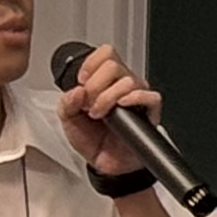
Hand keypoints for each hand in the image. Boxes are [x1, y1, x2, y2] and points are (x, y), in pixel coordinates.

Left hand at [57, 42, 162, 175]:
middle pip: (113, 64)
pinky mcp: (150, 112)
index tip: (82, 82)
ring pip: (127, 80)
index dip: (91, 64)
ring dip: (107, 98)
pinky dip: (134, 98)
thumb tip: (76, 90)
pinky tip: (121, 107)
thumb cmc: (92, 140)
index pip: (105, 53)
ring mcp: (137, 97)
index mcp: (104, 80)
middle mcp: (123, 85)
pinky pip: (150, 96)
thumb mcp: (68, 119)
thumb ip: (66, 102)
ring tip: (100, 114)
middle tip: (89, 103)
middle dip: (95, 85)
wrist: (105, 163)